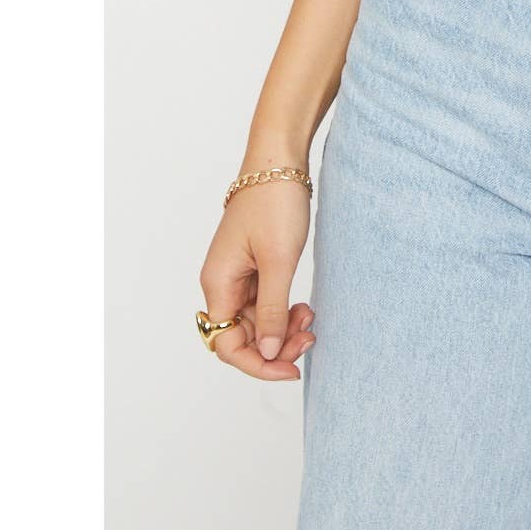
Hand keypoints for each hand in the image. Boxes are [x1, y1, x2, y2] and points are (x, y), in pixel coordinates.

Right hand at [197, 178, 315, 380]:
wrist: (279, 160)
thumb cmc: (275, 203)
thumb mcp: (279, 260)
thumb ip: (273, 309)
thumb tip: (268, 351)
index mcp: (218, 284)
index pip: (227, 344)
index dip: (258, 364)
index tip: (290, 369)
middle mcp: (222, 283)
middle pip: (243, 336)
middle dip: (276, 345)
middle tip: (310, 338)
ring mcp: (238, 275)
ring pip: (257, 321)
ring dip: (284, 328)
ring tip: (311, 320)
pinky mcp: (254, 265)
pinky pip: (266, 302)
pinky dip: (285, 309)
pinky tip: (305, 308)